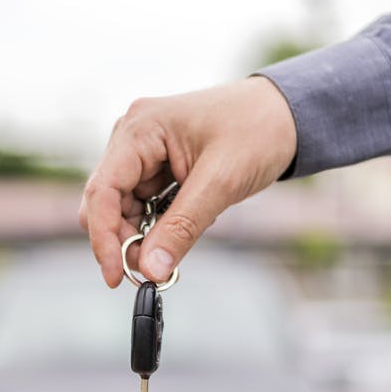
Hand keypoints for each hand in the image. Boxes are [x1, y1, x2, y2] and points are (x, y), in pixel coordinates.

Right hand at [79, 76, 297, 288]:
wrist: (287, 115)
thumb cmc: (258, 130)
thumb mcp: (220, 183)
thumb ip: (181, 228)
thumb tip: (150, 269)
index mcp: (140, 128)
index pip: (103, 191)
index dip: (104, 238)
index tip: (116, 276)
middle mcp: (133, 136)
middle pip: (107, 202)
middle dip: (123, 240)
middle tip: (151, 271)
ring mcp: (144, 151)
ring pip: (124, 208)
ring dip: (141, 236)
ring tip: (172, 252)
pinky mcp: (158, 165)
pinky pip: (145, 205)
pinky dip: (158, 226)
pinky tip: (183, 228)